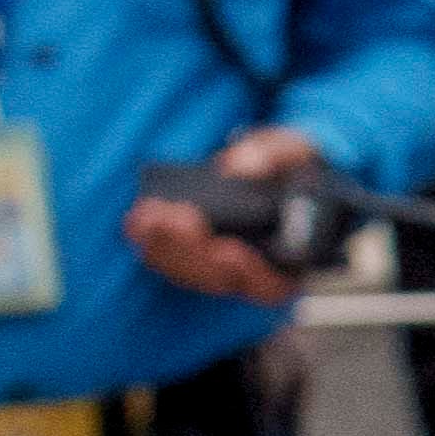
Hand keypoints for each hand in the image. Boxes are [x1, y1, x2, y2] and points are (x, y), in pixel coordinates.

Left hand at [124, 124, 321, 308]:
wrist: (279, 171)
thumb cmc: (294, 166)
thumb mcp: (295, 151)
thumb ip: (274, 156)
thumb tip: (239, 168)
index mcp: (294, 260)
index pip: (271, 284)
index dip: (249, 270)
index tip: (230, 249)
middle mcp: (258, 276)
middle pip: (220, 279)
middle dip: (192, 250)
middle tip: (173, 218)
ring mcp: (225, 271)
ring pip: (191, 273)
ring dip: (166, 247)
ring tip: (146, 216)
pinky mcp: (198, 259)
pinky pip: (173, 262)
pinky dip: (155, 243)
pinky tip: (138, 220)